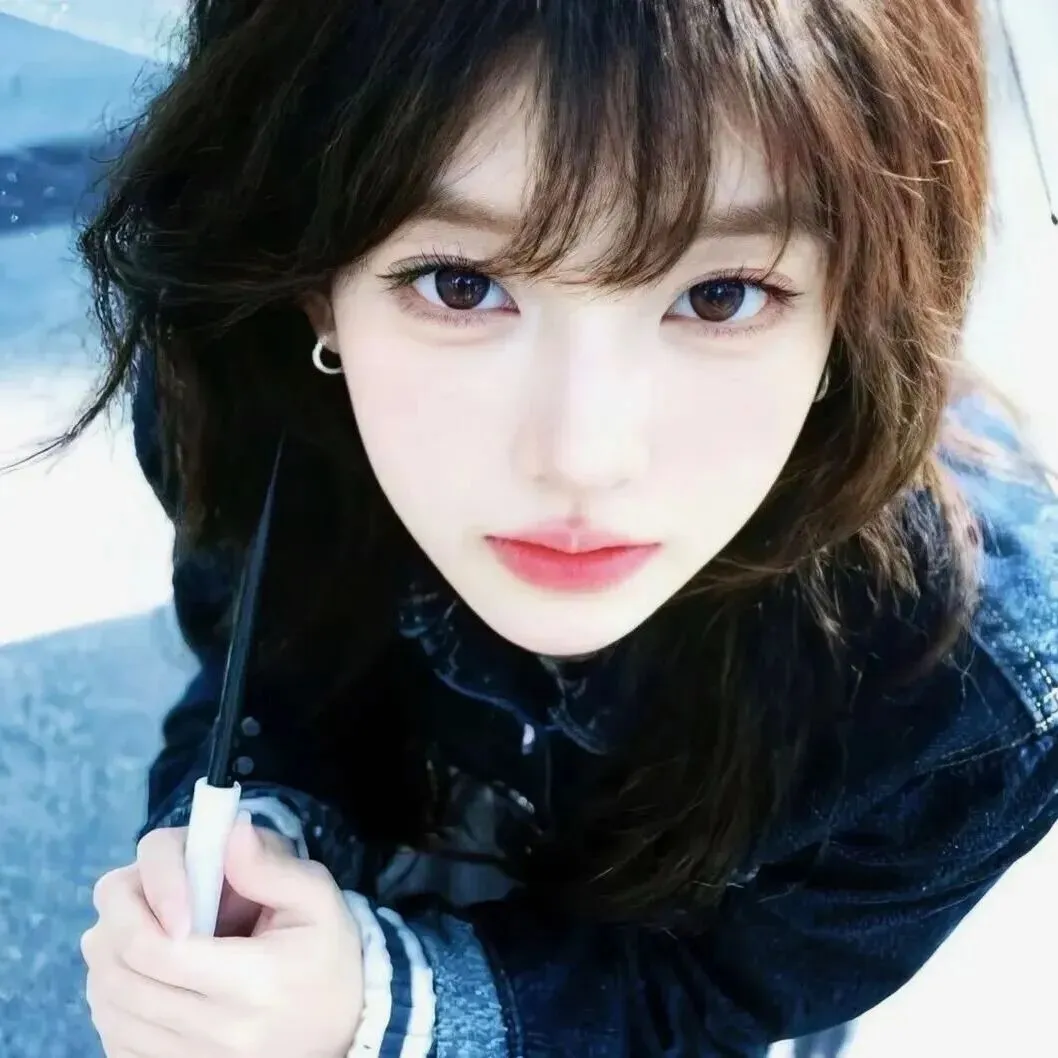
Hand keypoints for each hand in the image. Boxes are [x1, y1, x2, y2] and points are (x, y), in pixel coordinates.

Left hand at [82, 816, 363, 1057]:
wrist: (339, 1024)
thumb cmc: (325, 950)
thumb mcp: (314, 896)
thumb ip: (268, 866)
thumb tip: (228, 833)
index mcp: (255, 981)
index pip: (157, 949)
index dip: (133, 908)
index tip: (144, 880)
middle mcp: (219, 1032)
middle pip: (120, 977)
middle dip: (111, 921)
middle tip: (129, 891)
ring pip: (108, 1008)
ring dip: (106, 958)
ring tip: (133, 926)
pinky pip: (114, 1039)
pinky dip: (111, 999)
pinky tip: (137, 972)